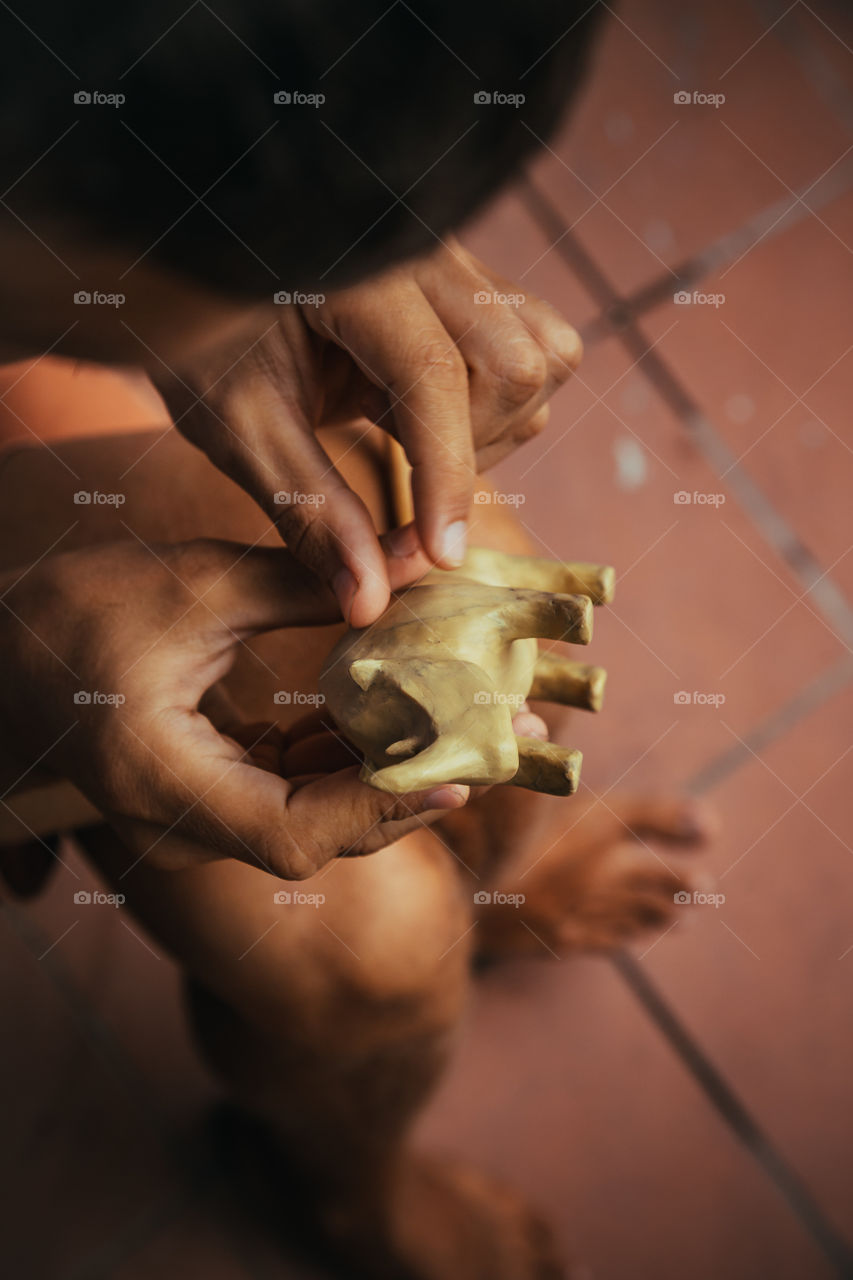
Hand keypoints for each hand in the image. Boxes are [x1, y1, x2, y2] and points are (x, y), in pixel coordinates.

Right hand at [0, 539, 468, 878]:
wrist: (9, 653)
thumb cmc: (79, 612)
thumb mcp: (197, 584)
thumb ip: (309, 580)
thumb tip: (417, 556)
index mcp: (163, 782)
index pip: (290, 833)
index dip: (376, 809)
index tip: (455, 771)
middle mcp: (182, 824)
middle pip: (318, 836)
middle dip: (410, 790)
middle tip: (496, 742)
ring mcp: (197, 818)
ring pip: (314, 818)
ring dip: (392, 773)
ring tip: (470, 727)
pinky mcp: (211, 796)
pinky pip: (294, 793)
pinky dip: (349, 760)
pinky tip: (402, 716)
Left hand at [155, 239, 581, 626]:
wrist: (199, 266)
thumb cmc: (204, 340)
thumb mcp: (240, 429)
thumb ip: (311, 513)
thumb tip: (371, 601)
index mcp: (356, 271)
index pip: (434, 375)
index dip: (446, 477)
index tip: (439, 557)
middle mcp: (424, 248)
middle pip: (519, 361)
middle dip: (475, 445)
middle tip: (400, 467)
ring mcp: (455, 257)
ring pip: (545, 352)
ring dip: (497, 423)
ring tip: (406, 433)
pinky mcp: (468, 279)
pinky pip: (531, 343)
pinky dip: (498, 401)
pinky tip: (420, 411)